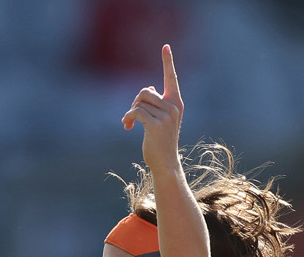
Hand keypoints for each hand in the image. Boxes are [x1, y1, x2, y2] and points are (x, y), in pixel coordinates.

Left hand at [121, 44, 183, 170]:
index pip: (171, 78)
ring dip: (130, 111)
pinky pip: (136, 112)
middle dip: (135, 101)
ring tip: (129, 123)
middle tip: (132, 115)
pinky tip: (127, 126)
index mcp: (176, 103)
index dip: (167, 62)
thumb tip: (149, 88)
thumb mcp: (161, 119)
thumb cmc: (161, 141)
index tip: (166, 46)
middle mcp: (173, 107)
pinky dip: (128, 117)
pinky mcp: (156, 125)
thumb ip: (157, 102)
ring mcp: (166, 116)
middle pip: (145, 91)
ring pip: (139, 101)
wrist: (166, 163)